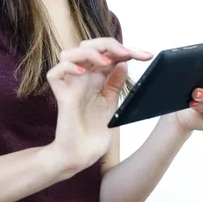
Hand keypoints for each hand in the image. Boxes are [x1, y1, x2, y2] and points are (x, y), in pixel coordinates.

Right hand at [46, 38, 152, 173]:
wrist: (81, 157)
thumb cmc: (92, 133)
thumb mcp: (111, 104)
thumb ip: (114, 84)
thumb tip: (124, 63)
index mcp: (95, 78)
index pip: (107, 54)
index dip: (126, 50)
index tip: (147, 55)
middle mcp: (82, 78)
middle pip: (88, 46)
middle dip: (108, 44)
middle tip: (128, 53)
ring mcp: (70, 85)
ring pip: (69, 53)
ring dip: (89, 53)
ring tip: (106, 62)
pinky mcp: (61, 96)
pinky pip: (55, 73)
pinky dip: (68, 67)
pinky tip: (82, 72)